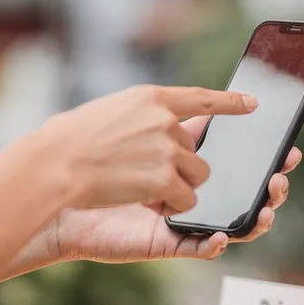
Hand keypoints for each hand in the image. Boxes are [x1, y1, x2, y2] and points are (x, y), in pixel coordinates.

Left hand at [32, 119, 303, 265]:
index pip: (239, 160)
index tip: (290, 150)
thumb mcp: (147, 116)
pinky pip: (197, 249)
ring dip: (254, 218)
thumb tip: (229, 104)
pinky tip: (220, 236)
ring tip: (267, 209)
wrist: (55, 183)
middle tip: (279, 177)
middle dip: (268, 187)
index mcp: (187, 160)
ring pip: (232, 223)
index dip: (267, 159)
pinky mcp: (163, 242)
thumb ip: (184, 112)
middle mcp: (189, 191)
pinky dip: (212, 245)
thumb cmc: (95, 149)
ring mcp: (179, 219)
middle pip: (243, 192)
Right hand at [36, 85, 254, 213]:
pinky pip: (188, 199)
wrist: (51, 166)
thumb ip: (144, 117)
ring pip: (198, 176)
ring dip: (177, 188)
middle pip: (197, 151)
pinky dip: (170, 207)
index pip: (201, 98)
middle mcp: (165, 120)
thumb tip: (169, 124)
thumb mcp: (110, 113)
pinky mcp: (165, 179)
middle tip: (148, 175)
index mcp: (151, 98)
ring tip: (141, 188)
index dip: (230, 102)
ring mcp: (168, 150)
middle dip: (181, 168)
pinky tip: (144, 202)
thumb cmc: (68, 142)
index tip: (253, 104)